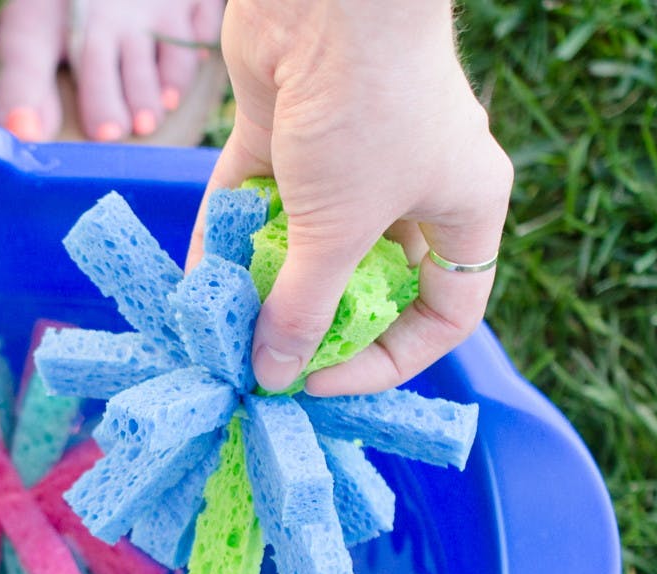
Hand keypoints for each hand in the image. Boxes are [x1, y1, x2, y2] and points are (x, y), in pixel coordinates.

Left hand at [187, 0, 512, 395]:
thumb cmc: (366, 109)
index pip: (443, 313)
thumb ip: (306, 307)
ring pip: (304, 238)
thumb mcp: (339, 229)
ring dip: (262, 281)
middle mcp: (411, 184)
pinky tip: (193, 276)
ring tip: (219, 326)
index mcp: (462, 207)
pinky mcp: (287, 126)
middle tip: (262, 361)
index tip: (321, 382)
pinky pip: (256, 195)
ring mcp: (347, 155)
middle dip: (312, 323)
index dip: (387, 361)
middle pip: (366, 279)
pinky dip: (229, 231)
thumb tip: (275, 373)